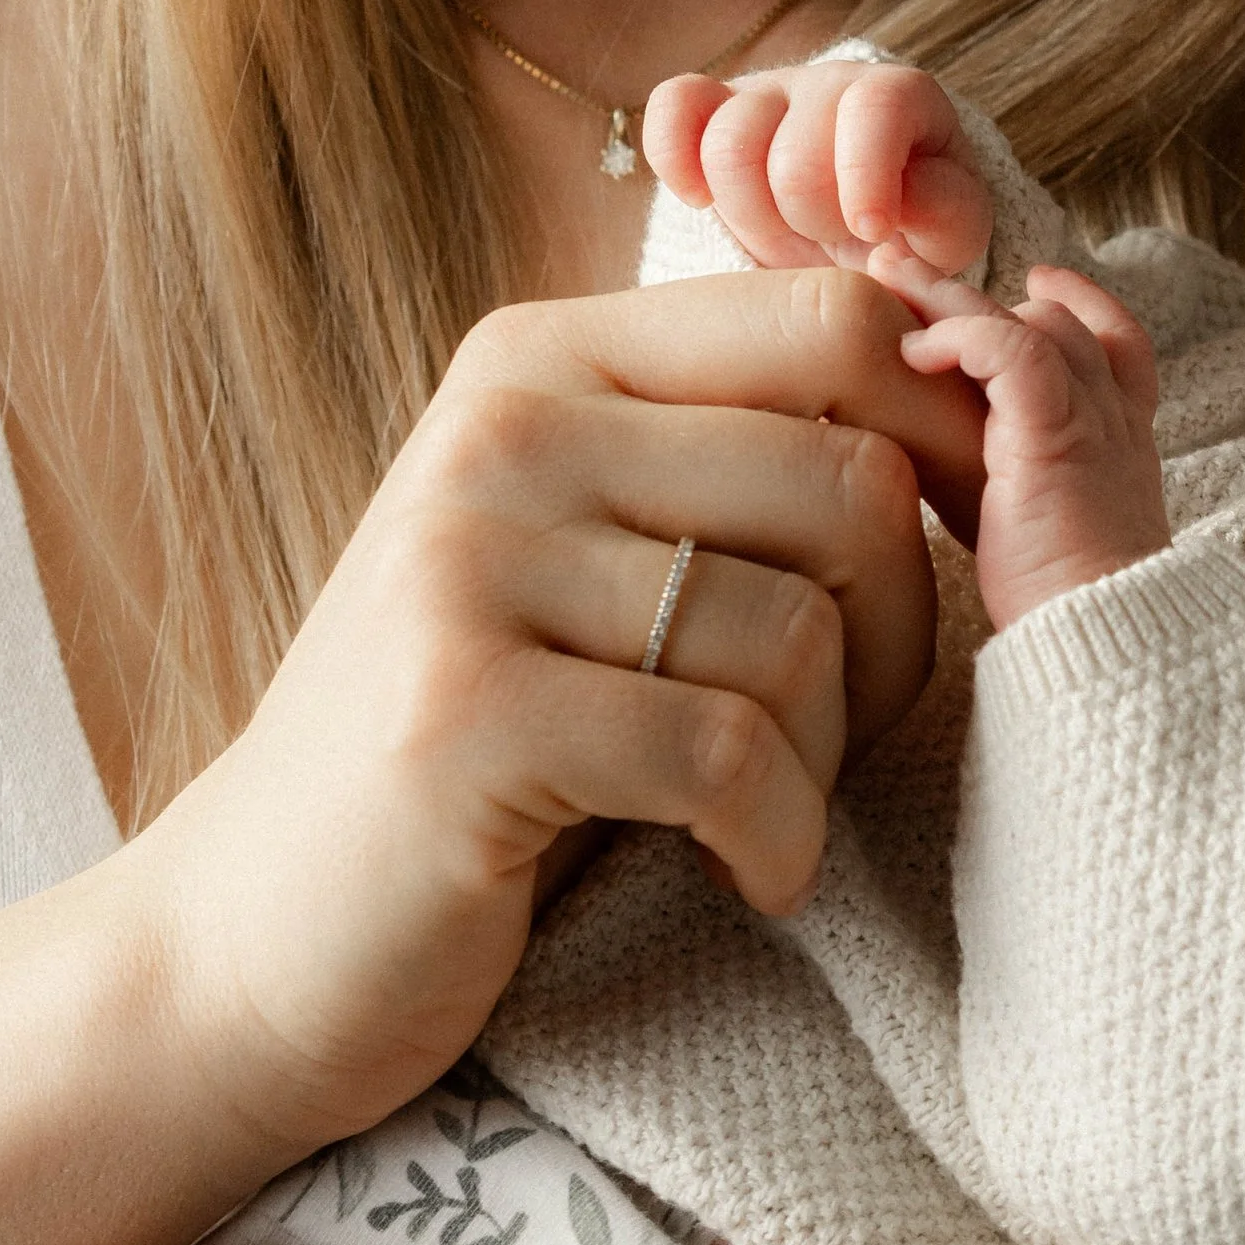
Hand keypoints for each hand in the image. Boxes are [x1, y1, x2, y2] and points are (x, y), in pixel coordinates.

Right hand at [130, 269, 982, 1154]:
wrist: (271, 926)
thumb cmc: (500, 739)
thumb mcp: (606, 557)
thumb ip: (744, 460)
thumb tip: (973, 388)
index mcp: (552, 358)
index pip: (838, 318)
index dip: (952, 438)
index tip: (963, 558)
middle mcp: (506, 428)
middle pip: (851, 479)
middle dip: (903, 636)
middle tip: (844, 734)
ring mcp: (468, 563)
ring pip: (798, 629)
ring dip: (830, 759)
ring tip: (772, 813)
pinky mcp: (464, 716)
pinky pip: (727, 754)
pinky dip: (778, 838)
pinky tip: (752, 872)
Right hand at [645, 62, 991, 278]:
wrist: (865, 227)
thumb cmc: (914, 228)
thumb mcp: (949, 230)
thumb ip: (943, 212)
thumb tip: (901, 204)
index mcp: (901, 97)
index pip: (875, 108)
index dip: (867, 175)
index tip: (871, 232)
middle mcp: (830, 81)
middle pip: (793, 153)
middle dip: (811, 221)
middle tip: (834, 245)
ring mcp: (766, 92)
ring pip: (728, 145)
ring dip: (754, 216)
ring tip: (790, 236)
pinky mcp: (711, 109)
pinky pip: (672, 109)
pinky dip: (675, 159)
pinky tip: (700, 202)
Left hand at [872, 245, 1168, 626]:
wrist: (1102, 638)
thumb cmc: (1061, 604)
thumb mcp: (1032, 524)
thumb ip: (999, 479)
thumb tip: (926, 458)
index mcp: (1120, 440)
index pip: (1117, 342)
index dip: (1081, 303)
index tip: (1037, 282)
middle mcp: (1114, 418)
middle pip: (1057, 320)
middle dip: (976, 288)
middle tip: (902, 264)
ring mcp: (1091, 420)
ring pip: (1031, 322)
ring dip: (952, 298)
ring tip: (888, 282)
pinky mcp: (1056, 434)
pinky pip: (1015, 352)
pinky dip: (964, 337)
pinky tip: (916, 351)